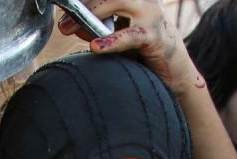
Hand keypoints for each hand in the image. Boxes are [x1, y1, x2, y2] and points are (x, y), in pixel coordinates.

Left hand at [60, 0, 198, 95]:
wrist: (175, 74)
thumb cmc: (145, 54)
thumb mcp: (118, 37)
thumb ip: (99, 28)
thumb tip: (74, 25)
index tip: (62, 4)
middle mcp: (143, 1)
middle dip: (83, 5)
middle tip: (63, 23)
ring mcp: (151, 15)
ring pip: (118, 1)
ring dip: (92, 14)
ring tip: (71, 29)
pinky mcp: (155, 36)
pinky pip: (130, 36)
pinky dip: (112, 40)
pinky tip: (97, 46)